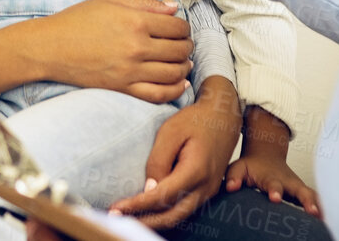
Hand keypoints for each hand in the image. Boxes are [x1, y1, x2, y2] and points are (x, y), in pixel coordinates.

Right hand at [31, 0, 193, 103]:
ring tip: (183, 62)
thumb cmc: (78, 20)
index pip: (176, 27)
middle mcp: (137, 47)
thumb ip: (144, 3)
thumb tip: (174, 8)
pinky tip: (179, 84)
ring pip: (173, 73)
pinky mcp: (123, 88)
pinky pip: (159, 94)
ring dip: (184, 67)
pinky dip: (175, 90)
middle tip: (184, 45)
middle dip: (186, 47)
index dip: (184, 28)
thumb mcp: (110, 1)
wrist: (51, 47)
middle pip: (179, 50)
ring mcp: (131, 71)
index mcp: (135, 21)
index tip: (181, 29)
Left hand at [108, 77, 241, 228]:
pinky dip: (164, 214)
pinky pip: (184, 209)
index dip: (138, 205)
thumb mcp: (171, 132)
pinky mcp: (205, 191)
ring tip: (129, 218)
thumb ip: (158, 160)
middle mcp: (205, 187)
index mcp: (196, 171)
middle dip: (143, 221)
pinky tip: (147, 211)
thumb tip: (148, 188)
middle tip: (117, 219)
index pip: (162, 196)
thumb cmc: (194, 121)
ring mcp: (208, 191)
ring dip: (153, 221)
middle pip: (172, 216)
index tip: (116, 209)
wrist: (222, 117)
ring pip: (179, 216)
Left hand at [225, 152, 321, 216]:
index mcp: (271, 177)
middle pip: (300, 190)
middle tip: (312, 211)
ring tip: (324, 219)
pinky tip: (326, 222)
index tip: (275, 198)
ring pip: (311, 195)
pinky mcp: (302, 193)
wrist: (266, 156)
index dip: (275, 191)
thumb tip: (230, 187)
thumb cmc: (251, 166)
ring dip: (318, 206)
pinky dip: (321, 208)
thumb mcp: (239, 167)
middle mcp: (288, 182)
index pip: (274, 185)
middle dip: (306, 200)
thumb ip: (233, 177)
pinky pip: (314, 200)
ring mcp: (297, 187)